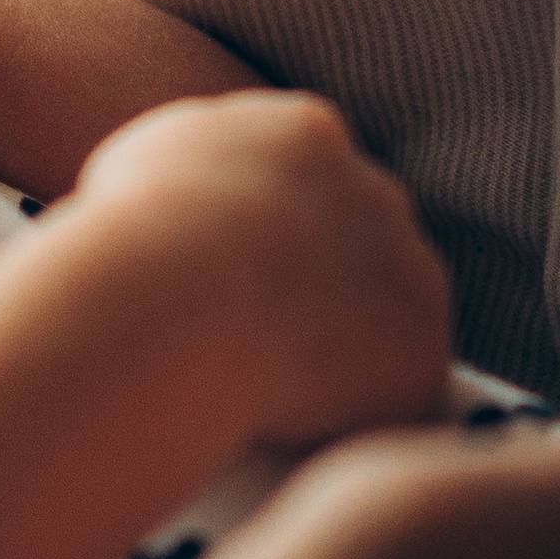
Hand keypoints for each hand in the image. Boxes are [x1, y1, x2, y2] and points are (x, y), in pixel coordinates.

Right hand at [72, 89, 452, 448]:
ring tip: (269, 383)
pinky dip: (355, 411)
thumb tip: (201, 193)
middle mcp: (375, 192)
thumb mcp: (150, 156)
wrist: (179, 293)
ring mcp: (411, 274)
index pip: (307, 172)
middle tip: (254, 329)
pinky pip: (396, 392)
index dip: (270, 224)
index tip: (233, 264)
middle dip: (320, 280)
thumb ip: (202, 163)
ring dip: (344, 345)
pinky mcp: (421, 356)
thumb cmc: (138, 232)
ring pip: (388, 315)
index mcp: (306, 133)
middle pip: (361, 239)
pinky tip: (295, 425)